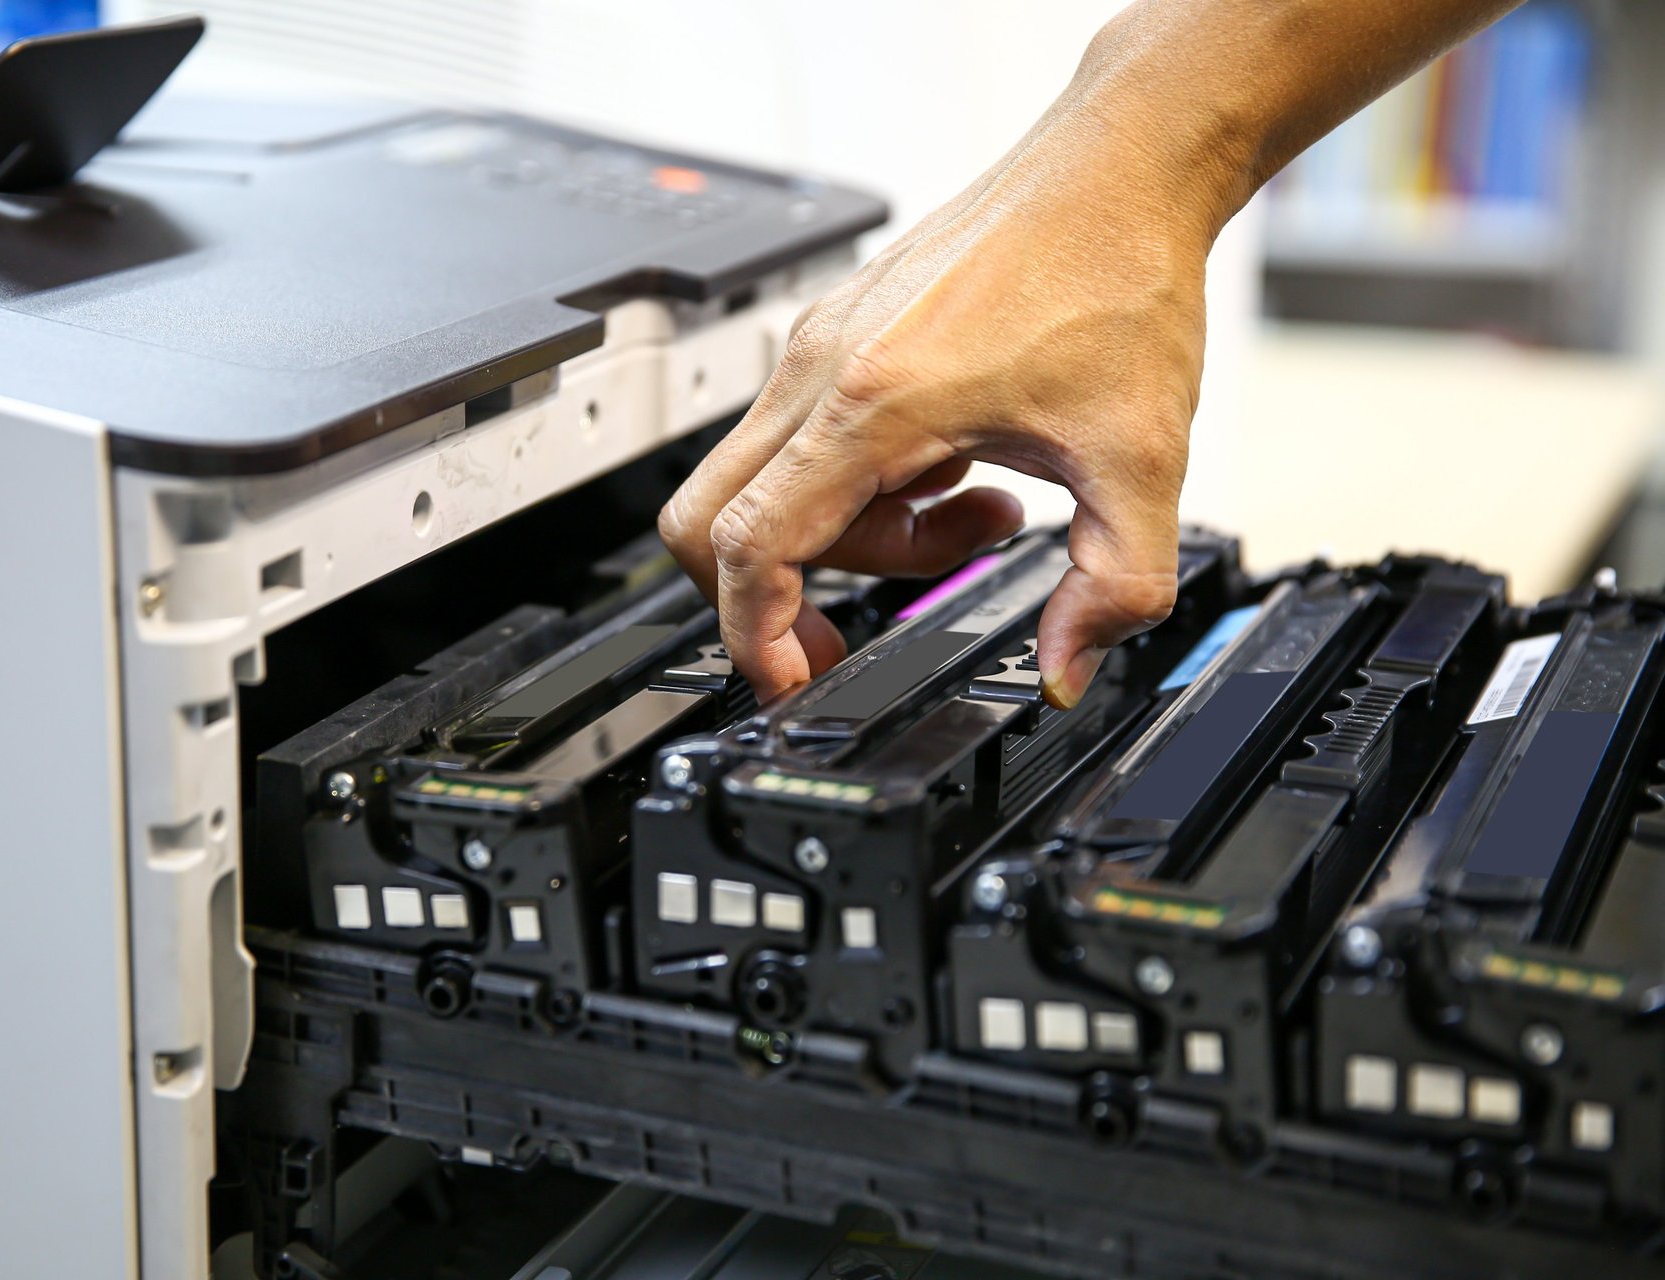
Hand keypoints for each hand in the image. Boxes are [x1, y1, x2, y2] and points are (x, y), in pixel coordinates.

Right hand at [658, 73, 1217, 708]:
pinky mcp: (839, 336)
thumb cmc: (1117, 273)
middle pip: (710, 521)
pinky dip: (862, 486)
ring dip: (854, 536)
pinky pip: (803, 440)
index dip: (756, 634)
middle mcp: (823, 368)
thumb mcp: (1141, 461)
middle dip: (774, 599)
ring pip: (765, 484)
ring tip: (976, 515)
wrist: (1123, 165)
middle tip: (853, 632)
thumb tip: (1069, 666)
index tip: (794, 680)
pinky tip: (956, 467)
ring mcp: (821, 346)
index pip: (750, 544)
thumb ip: (1117, 587)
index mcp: (873, 402)